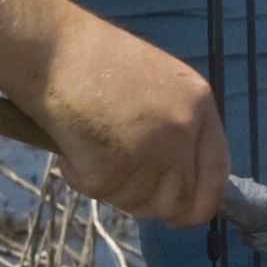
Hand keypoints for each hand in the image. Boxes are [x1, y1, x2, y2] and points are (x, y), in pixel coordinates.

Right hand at [29, 4, 229, 226]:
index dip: (202, 203)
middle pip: (176, 198)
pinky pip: (99, 193)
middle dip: (148, 203)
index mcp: (199, 104)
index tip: (183, 218)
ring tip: (89, 147)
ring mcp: (150, 149)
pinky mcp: (113, 165)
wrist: (50, 48)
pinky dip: (80, 178)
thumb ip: (176, 128)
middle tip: (118, 183)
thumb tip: (177, 182)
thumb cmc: (94, 61)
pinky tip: (71, 147)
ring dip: (110, 187)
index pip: (216, 171)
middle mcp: (182, 129)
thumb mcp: (157, 85)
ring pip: (137, 201)